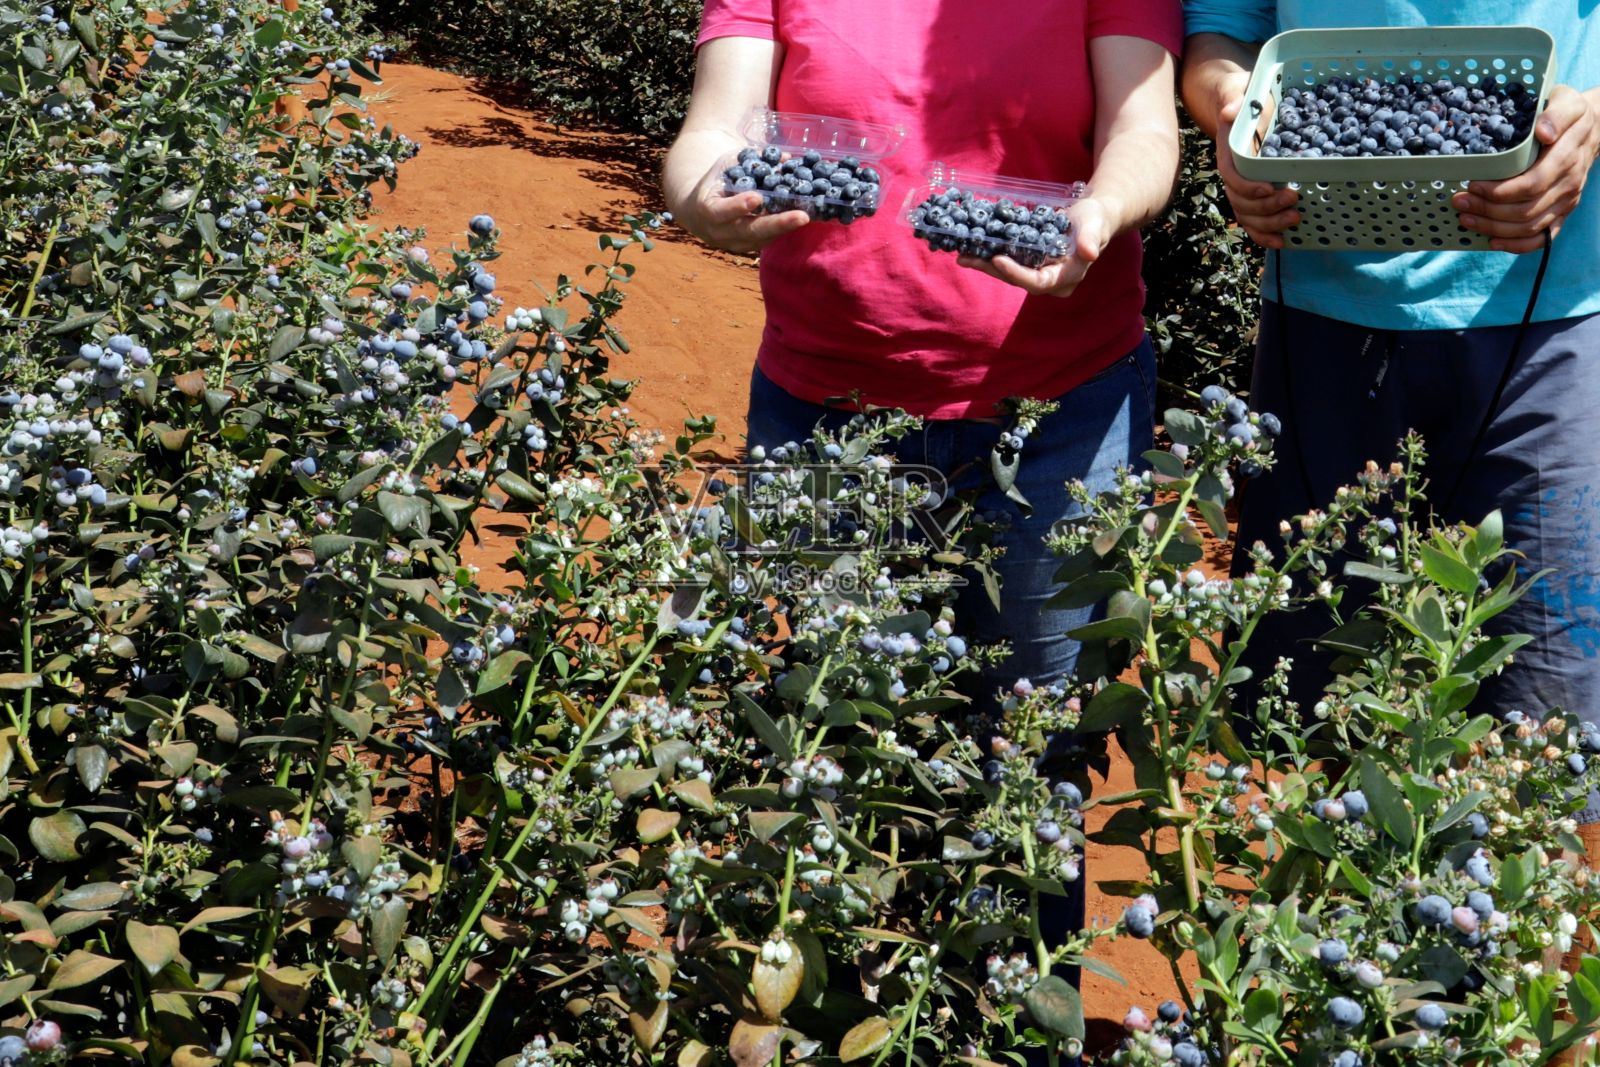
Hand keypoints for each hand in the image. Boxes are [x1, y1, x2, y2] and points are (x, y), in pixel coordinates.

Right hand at [678, 163, 808, 253]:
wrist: (701, 213)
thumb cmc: (716, 183)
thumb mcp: (726, 166)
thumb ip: (751, 160)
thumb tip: (786, 158)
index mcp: (708, 210)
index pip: (721, 212)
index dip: (738, 206)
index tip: (757, 197)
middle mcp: (721, 232)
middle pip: (750, 231)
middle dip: (777, 224)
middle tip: (802, 217)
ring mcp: (736, 243)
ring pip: (762, 239)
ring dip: (785, 228)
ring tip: (805, 216)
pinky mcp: (749, 247)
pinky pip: (768, 239)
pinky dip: (784, 229)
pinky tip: (799, 218)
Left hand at [955, 197, 1109, 298]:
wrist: (1092, 217)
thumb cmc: (1096, 220)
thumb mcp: (1095, 226)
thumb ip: (1091, 239)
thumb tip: (1089, 254)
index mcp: (1066, 278)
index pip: (1037, 282)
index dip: (1016, 273)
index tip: (997, 259)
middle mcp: (1049, 282)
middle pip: (1016, 279)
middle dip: (991, 268)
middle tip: (966, 258)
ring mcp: (1038, 274)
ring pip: (1008, 273)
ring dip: (985, 263)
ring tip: (962, 254)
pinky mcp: (1029, 264)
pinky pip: (1008, 262)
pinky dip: (990, 255)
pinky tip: (971, 248)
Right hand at [1214, 94, 1300, 249]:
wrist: (1239, 109)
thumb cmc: (1245, 100)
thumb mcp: (1242, 94)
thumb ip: (1236, 101)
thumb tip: (1230, 110)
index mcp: (1228, 154)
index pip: (1232, 177)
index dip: (1248, 186)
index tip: (1270, 187)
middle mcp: (1232, 177)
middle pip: (1241, 202)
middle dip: (1267, 207)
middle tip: (1294, 201)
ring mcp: (1241, 191)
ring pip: (1247, 216)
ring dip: (1269, 223)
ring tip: (1295, 220)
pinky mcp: (1252, 198)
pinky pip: (1253, 223)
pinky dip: (1265, 235)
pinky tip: (1282, 242)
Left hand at [1453, 85, 1599, 252]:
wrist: (1594, 128)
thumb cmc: (1571, 114)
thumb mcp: (1567, 102)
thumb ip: (1556, 114)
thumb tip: (1543, 131)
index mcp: (1567, 158)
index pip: (1531, 184)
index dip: (1500, 191)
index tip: (1472, 185)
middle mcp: (1569, 184)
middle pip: (1525, 209)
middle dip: (1488, 210)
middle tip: (1459, 202)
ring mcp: (1567, 201)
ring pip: (1529, 226)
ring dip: (1494, 228)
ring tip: (1466, 219)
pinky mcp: (1563, 212)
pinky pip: (1542, 238)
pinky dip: (1516, 245)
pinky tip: (1492, 242)